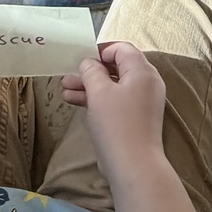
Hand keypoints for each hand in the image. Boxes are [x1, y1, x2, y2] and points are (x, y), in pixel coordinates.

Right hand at [62, 42, 165, 181]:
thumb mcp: (99, 93)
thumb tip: (90, 62)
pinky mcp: (135, 116)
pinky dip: (98, 98)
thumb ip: (93, 72)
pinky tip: (74, 101)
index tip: (81, 58)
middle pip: (118, 67)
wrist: (133, 163)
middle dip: (92, 70)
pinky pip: (116, 99)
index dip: (101, 50)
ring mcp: (142, 100)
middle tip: (68, 75)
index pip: (123, 49)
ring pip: (114, 85)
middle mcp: (147, 82)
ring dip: (90, 85)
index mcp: (143, 71)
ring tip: (65, 89)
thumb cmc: (116, 123)